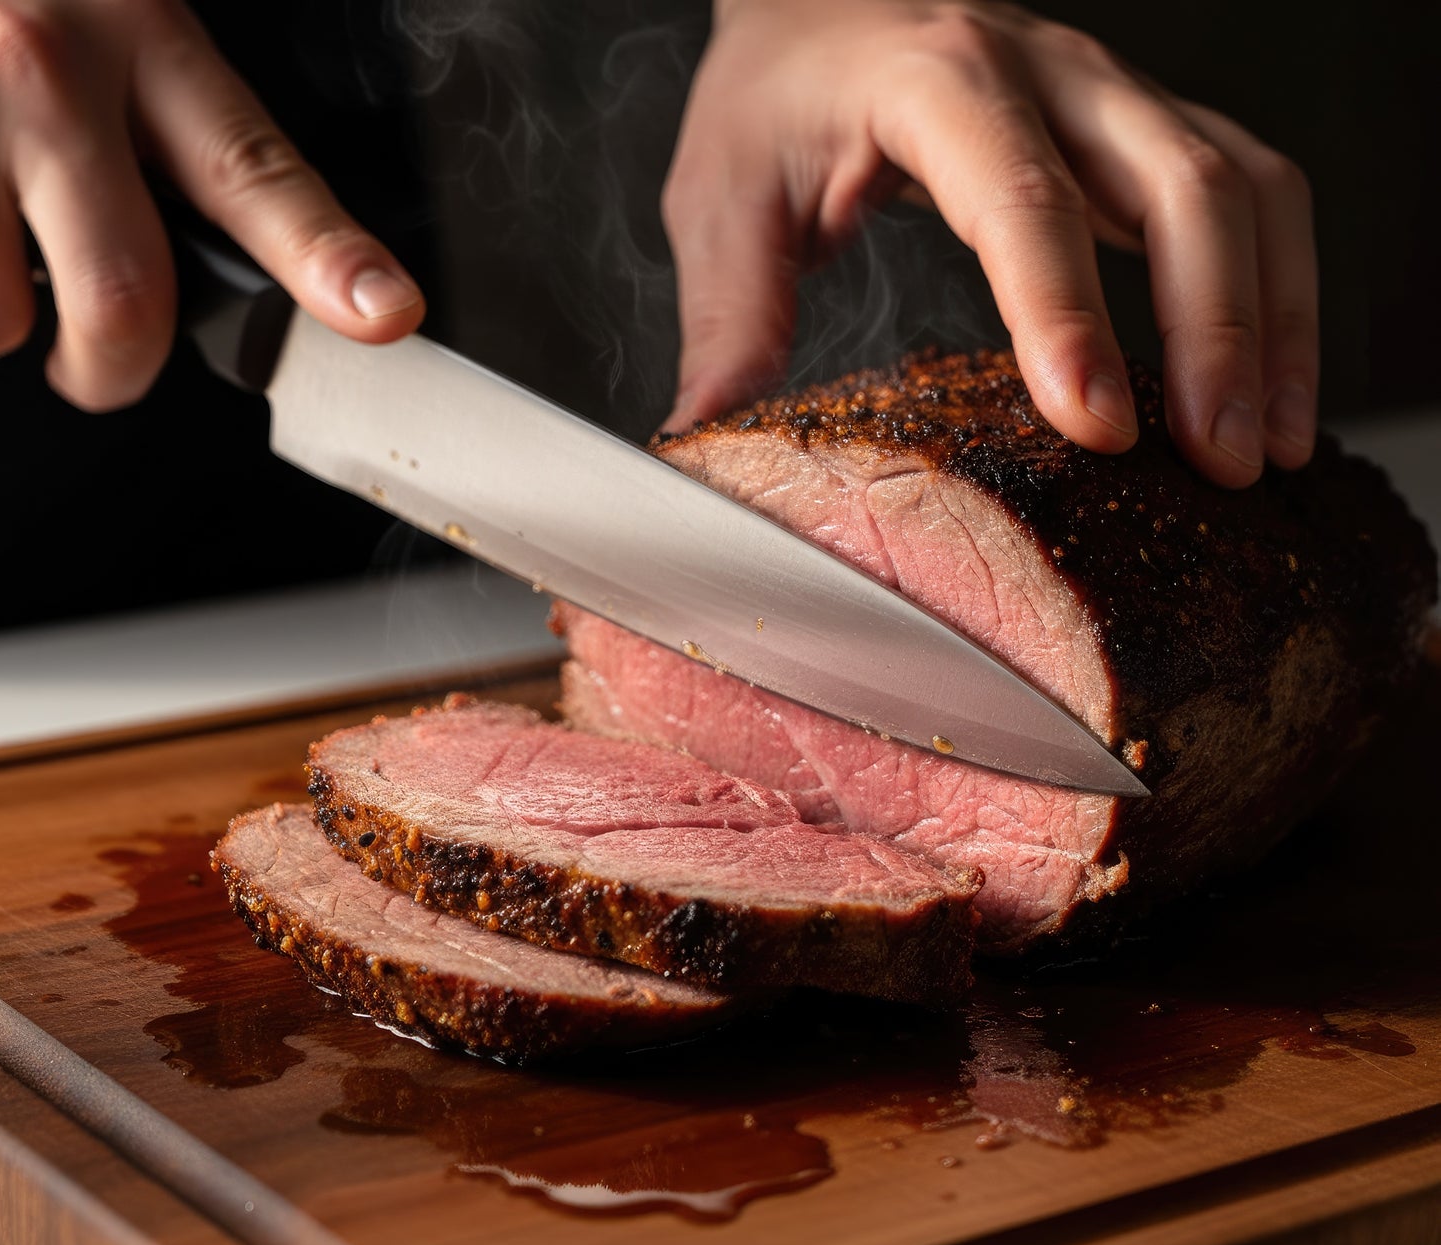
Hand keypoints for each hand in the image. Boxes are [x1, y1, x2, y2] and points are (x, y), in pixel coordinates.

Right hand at [0, 0, 423, 410]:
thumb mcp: (114, 17)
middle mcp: (44, 68)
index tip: (383, 312)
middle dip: (114, 373)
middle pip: (123, 300)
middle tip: (100, 368)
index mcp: (139, 36)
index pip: (253, 172)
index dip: (326, 258)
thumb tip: (242, 268)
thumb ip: (169, 133)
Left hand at [661, 0, 1317, 487]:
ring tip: (1267, 446)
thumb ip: (729, 315)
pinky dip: (1274, 293)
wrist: (824, 2)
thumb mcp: (724, 195)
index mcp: (934, 79)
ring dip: (1272, 321)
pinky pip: (1249, 199)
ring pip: (1244, 188)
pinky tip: (1266, 385)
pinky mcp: (1140, 134)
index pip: (1021, 196)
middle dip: (1215, 331)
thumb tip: (708, 439)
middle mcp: (1049, 73)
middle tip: (1218, 461)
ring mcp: (1110, 97)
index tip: (1097, 423)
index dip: (1067, 313)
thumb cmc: (777, 93)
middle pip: (1182, 184)